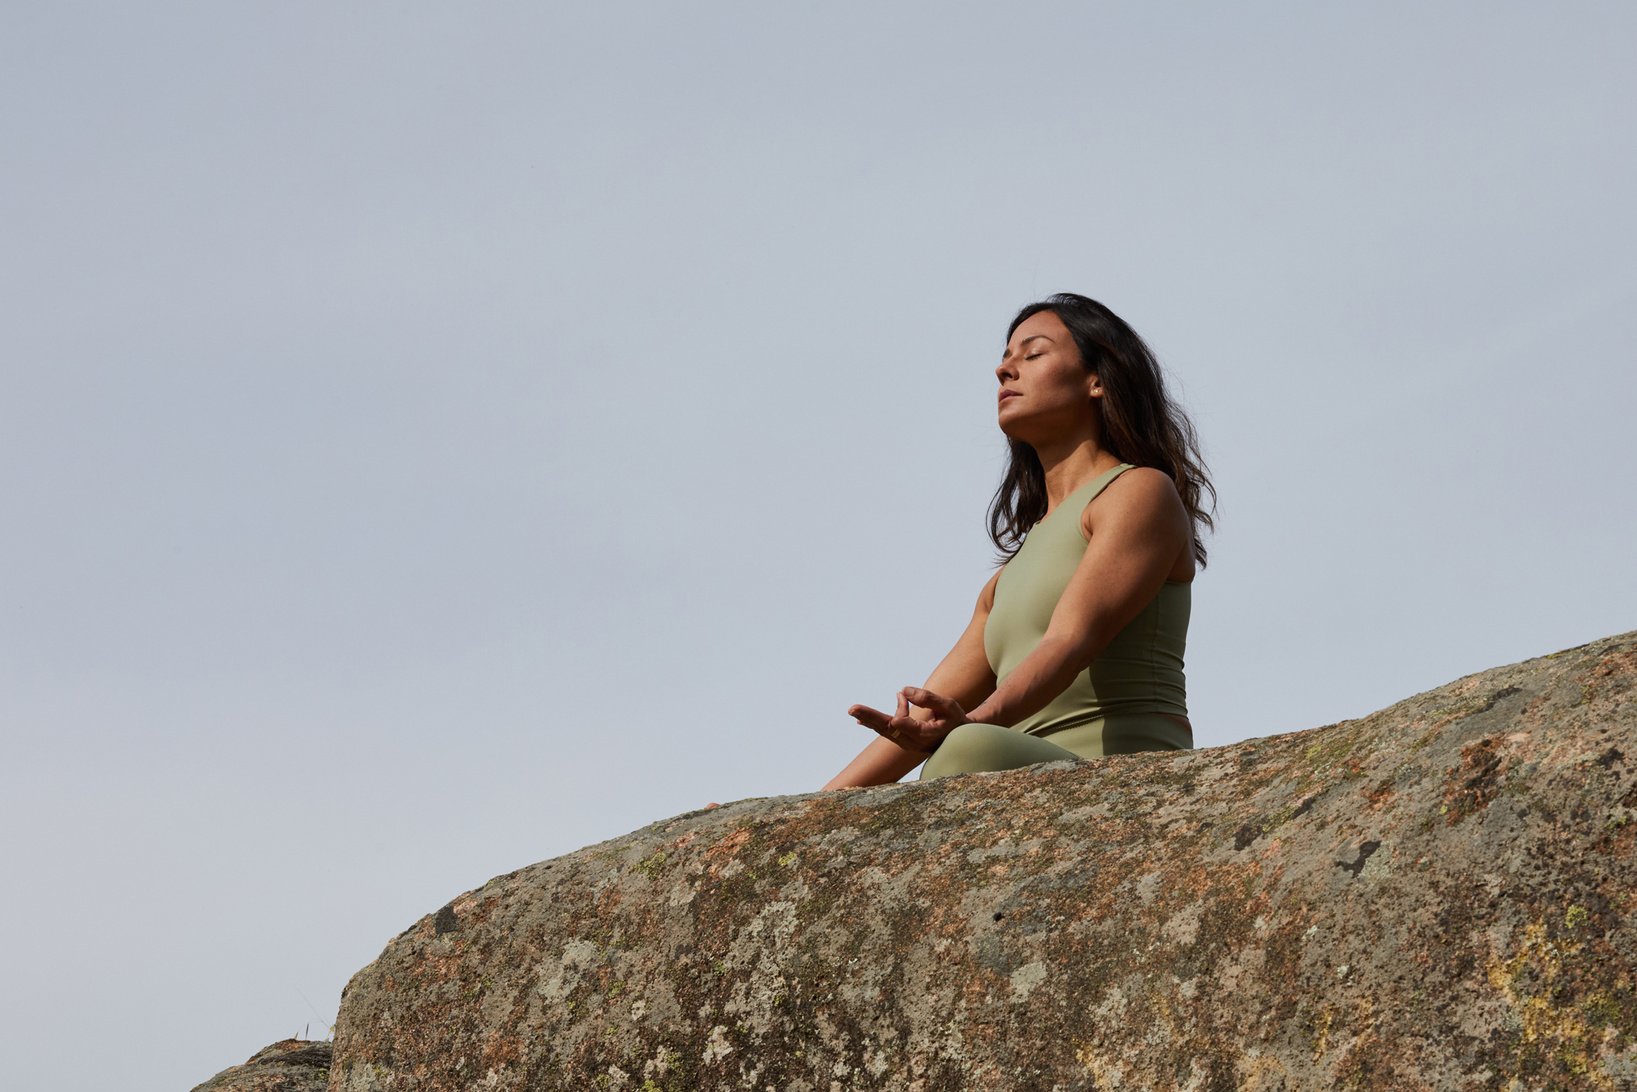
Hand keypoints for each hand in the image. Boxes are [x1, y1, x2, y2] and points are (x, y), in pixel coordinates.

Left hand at [847, 687, 970, 753]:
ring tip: (853, 710)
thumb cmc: (954, 719)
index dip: (903, 718)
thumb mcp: (948, 706)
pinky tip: (860, 720)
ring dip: (869, 719)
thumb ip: (927, 698)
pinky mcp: (904, 740)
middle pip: (891, 729)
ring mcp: (908, 743)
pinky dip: (875, 722)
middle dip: (872, 718)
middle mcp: (916, 742)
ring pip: (886, 730)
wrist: (957, 738)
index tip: (897, 707)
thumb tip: (903, 690)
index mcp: (929, 734)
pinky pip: (888, 731)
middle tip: (853, 709)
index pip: (912, 728)